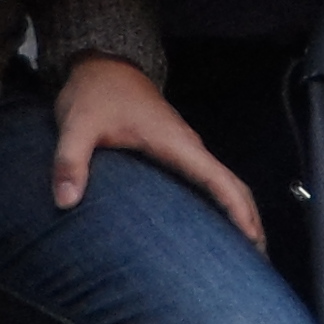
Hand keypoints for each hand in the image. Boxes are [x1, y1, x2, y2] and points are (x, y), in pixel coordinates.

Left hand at [52, 53, 264, 245]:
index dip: (239, 211)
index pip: (219, 179)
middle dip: (250, 220)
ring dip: (237, 211)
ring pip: (223, 182)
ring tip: (243, 248)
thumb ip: (70, 161)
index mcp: (175, 142)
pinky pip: (208, 179)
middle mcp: (188, 146)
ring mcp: (184, 148)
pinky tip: (212, 223)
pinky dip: (221, 201)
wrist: (102, 64)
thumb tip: (65, 201)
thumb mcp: (77, 126)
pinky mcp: (175, 150)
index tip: (253, 240)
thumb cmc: (95, 93)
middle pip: (232, 185)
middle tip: (257, 258)